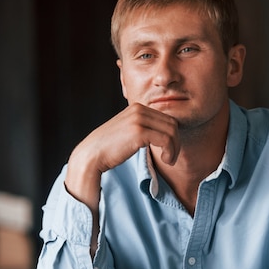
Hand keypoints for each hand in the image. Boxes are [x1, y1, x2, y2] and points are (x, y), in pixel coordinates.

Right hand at [65, 103, 179, 252]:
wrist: (92, 155)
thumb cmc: (110, 148)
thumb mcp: (128, 132)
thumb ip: (143, 128)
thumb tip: (165, 133)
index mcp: (138, 107)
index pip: (167, 118)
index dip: (173, 136)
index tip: (169, 151)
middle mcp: (139, 109)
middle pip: (173, 124)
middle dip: (176, 143)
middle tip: (171, 158)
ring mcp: (139, 119)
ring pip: (172, 132)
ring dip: (175, 149)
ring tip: (169, 161)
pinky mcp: (139, 131)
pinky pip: (166, 140)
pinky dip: (170, 152)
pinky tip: (165, 160)